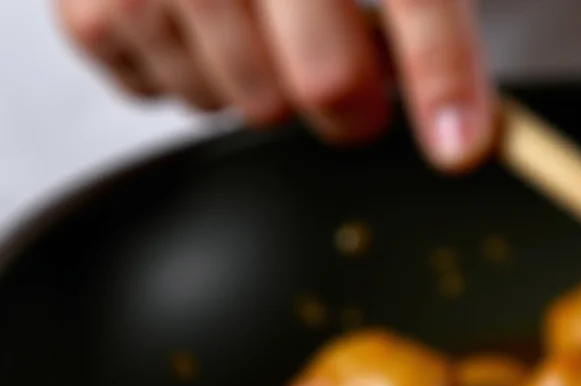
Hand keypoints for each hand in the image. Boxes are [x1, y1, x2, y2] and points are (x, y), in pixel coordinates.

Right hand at [55, 0, 494, 172]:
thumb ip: (419, 13)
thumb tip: (459, 121)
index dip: (441, 74)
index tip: (461, 147)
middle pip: (325, 77)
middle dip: (354, 105)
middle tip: (355, 88)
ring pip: (248, 103)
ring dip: (266, 90)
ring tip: (259, 33)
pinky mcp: (90, 1)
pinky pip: (163, 96)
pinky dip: (193, 81)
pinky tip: (199, 33)